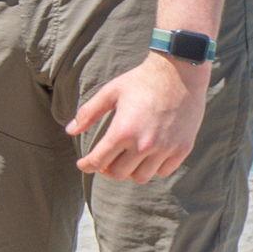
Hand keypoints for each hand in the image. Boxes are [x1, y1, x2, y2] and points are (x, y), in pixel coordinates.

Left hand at [67, 54, 209, 182]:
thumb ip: (88, 113)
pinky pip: (163, 172)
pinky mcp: (182, 149)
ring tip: (125, 160)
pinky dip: (152, 169)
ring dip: (129, 172)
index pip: (99, 160)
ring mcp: (165, 149)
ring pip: (141, 177)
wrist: (179, 74)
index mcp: (123, 131)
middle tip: (104, 160)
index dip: (87, 165)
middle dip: (106, 169)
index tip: (83, 165)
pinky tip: (147, 157)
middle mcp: (144, 145)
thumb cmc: (141, 81)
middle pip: (119, 173)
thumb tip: (70, 131)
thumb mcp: (110, 92)